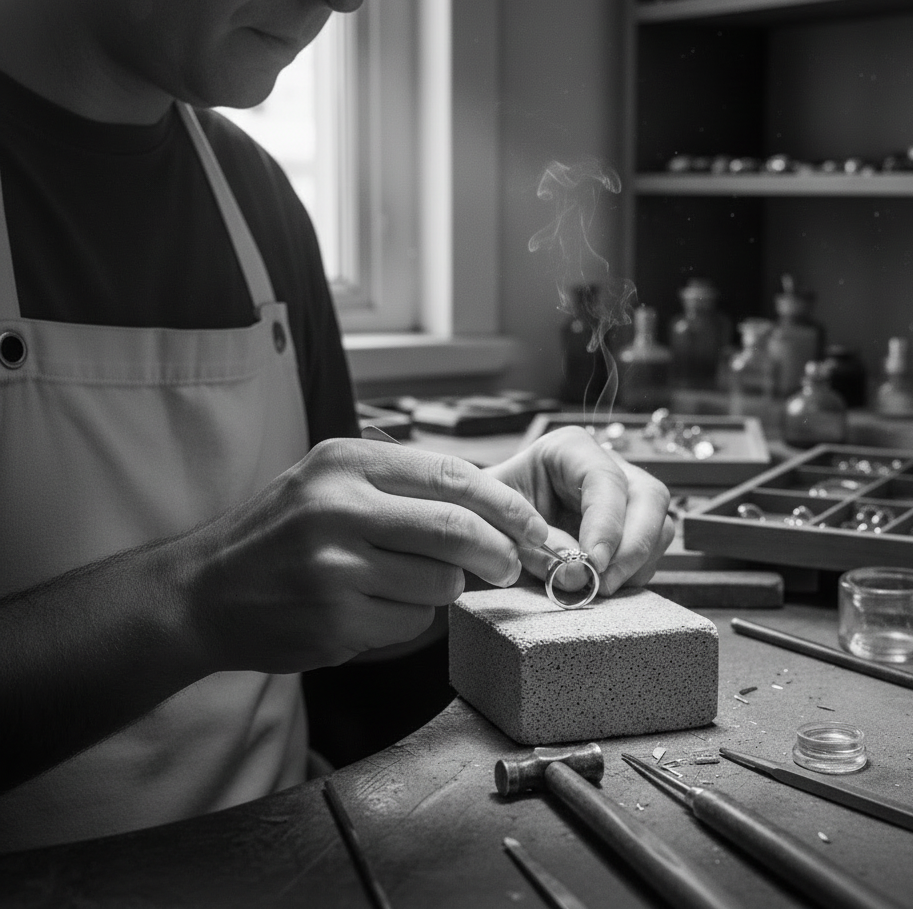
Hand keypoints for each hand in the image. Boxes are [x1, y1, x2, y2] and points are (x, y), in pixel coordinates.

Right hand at [184, 439, 548, 673]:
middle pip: (456, 530)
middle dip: (499, 551)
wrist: (206, 591)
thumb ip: (401, 485)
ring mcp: (334, 568)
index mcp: (344, 463)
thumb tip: (490, 508)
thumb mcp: (329, 482)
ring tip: (410, 583)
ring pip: (439, 584)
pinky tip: (372, 609)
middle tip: (511, 564)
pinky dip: (410, 619)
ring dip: (444, 590)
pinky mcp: (334, 620)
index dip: (504, 503)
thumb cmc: (281, 533)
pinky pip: (411, 623)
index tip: (532, 523)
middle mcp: (338, 508)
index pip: (451, 475)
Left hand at [487, 426, 673, 595]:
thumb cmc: (488, 511)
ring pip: (659, 525)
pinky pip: (652, 550)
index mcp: (569, 449)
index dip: (606, 523)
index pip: (605, 478)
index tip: (593, 563)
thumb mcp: (495, 519)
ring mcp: (625, 495)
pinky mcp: (630, 526)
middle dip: (633, 546)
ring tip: (599, 589)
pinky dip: (633, 573)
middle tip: (604, 583)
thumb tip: (578, 574)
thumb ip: (528, 543)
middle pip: (649, 497)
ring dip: (635, 564)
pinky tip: (602, 585)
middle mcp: (606, 465)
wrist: (488, 521)